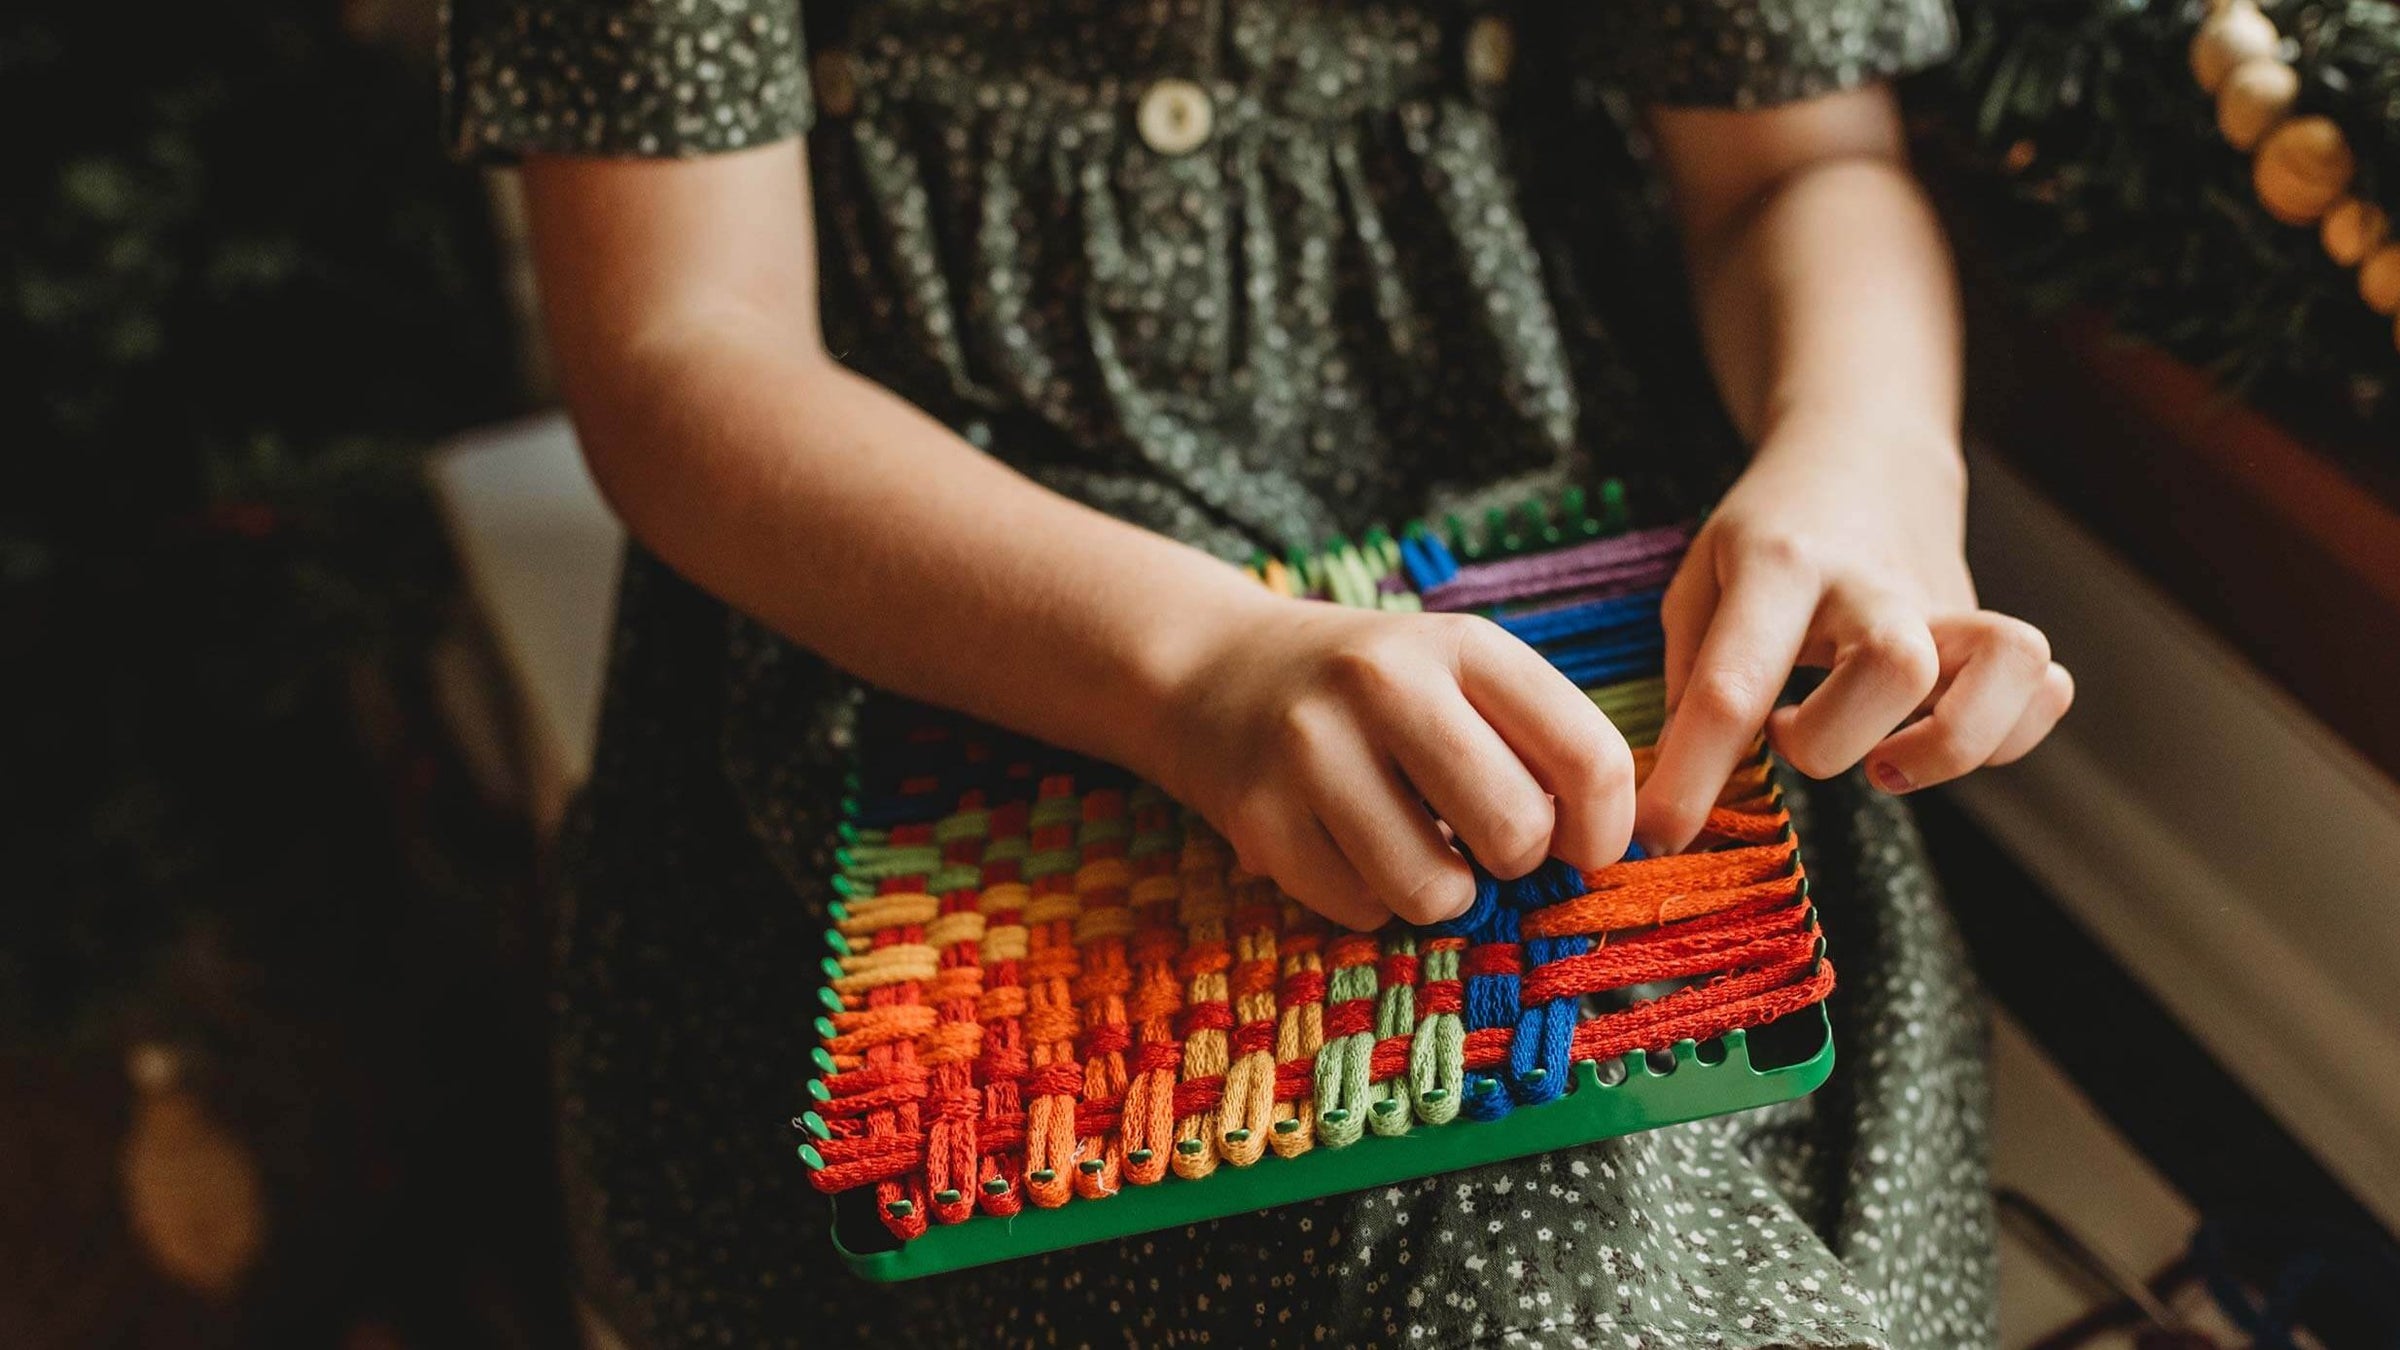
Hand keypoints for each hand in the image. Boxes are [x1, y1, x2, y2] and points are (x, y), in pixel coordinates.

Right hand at [1152, 599, 1637, 930]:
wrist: (1220, 673)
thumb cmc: (1377, 693)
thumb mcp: (1462, 678)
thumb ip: (1540, 745)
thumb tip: (1604, 854)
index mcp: (1463, 644)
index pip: (1588, 757)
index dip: (1604, 831)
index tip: (1582, 845)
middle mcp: (1384, 682)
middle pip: (1516, 833)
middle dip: (1515, 861)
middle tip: (1481, 839)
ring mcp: (1312, 748)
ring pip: (1435, 891)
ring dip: (1442, 893)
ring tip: (1414, 847)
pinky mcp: (1259, 816)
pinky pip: (1360, 910)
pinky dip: (1369, 899)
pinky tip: (1347, 847)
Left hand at [1634, 438, 2073, 853]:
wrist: (1864, 449)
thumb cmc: (1768, 531)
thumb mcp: (1700, 580)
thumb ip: (1689, 679)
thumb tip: (1679, 784)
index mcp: (1778, 566)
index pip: (1735, 686)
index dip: (1693, 776)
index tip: (1660, 835)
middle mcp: (1873, 584)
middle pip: (1895, 671)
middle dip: (1835, 741)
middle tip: (1790, 734)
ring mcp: (1944, 606)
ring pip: (2007, 666)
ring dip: (1949, 743)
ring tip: (1883, 760)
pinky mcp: (1987, 631)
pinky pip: (2043, 690)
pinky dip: (2007, 736)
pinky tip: (1935, 734)